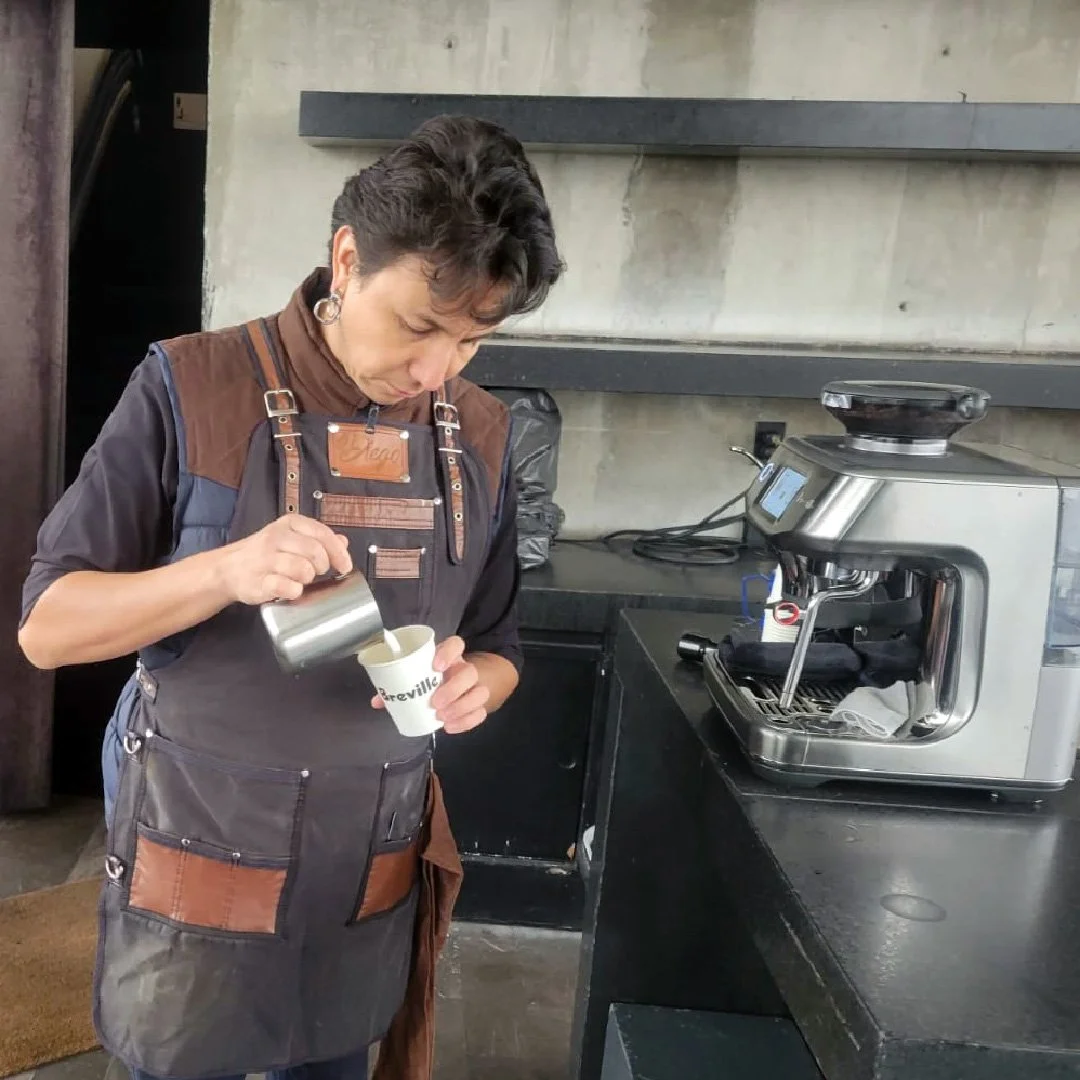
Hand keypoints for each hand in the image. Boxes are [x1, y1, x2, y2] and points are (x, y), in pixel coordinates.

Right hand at [217, 513, 352, 604]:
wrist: (229, 569)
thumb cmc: (266, 554)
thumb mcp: (292, 538)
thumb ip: (318, 539)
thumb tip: (343, 542)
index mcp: (289, 524)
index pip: (322, 534)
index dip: (338, 552)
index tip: (345, 566)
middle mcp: (276, 537)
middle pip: (315, 552)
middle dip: (322, 566)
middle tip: (317, 572)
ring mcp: (265, 559)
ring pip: (302, 569)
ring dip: (308, 578)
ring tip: (301, 580)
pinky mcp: (258, 581)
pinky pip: (286, 587)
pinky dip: (294, 591)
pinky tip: (292, 590)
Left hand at [370, 635, 490, 733]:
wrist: (454, 686)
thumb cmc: (429, 679)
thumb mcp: (416, 677)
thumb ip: (398, 686)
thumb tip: (377, 700)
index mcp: (449, 657)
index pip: (456, 644)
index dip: (449, 653)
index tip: (436, 666)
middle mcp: (464, 670)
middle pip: (470, 672)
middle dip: (453, 689)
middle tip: (435, 702)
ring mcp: (474, 687)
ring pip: (480, 693)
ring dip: (462, 707)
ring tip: (442, 717)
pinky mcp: (478, 705)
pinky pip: (481, 713)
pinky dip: (466, 722)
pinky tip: (450, 727)